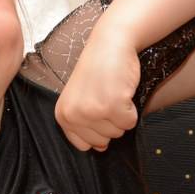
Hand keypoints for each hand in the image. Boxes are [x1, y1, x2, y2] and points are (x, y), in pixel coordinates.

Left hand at [55, 30, 140, 151]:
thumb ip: (83, 124)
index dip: (95, 130)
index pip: (83, 144)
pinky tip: (122, 90)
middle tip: (105, 96)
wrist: (109, 44)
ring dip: (121, 114)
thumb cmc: (96, 71)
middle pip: (103, 140)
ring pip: (118, 132)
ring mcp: (93, 111)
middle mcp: (74, 116)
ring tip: (112, 92)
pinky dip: (132, 109)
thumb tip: (99, 149)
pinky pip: (130, 122)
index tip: (96, 109)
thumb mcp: (79, 99)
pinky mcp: (113, 106)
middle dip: (110, 121)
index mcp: (63, 115)